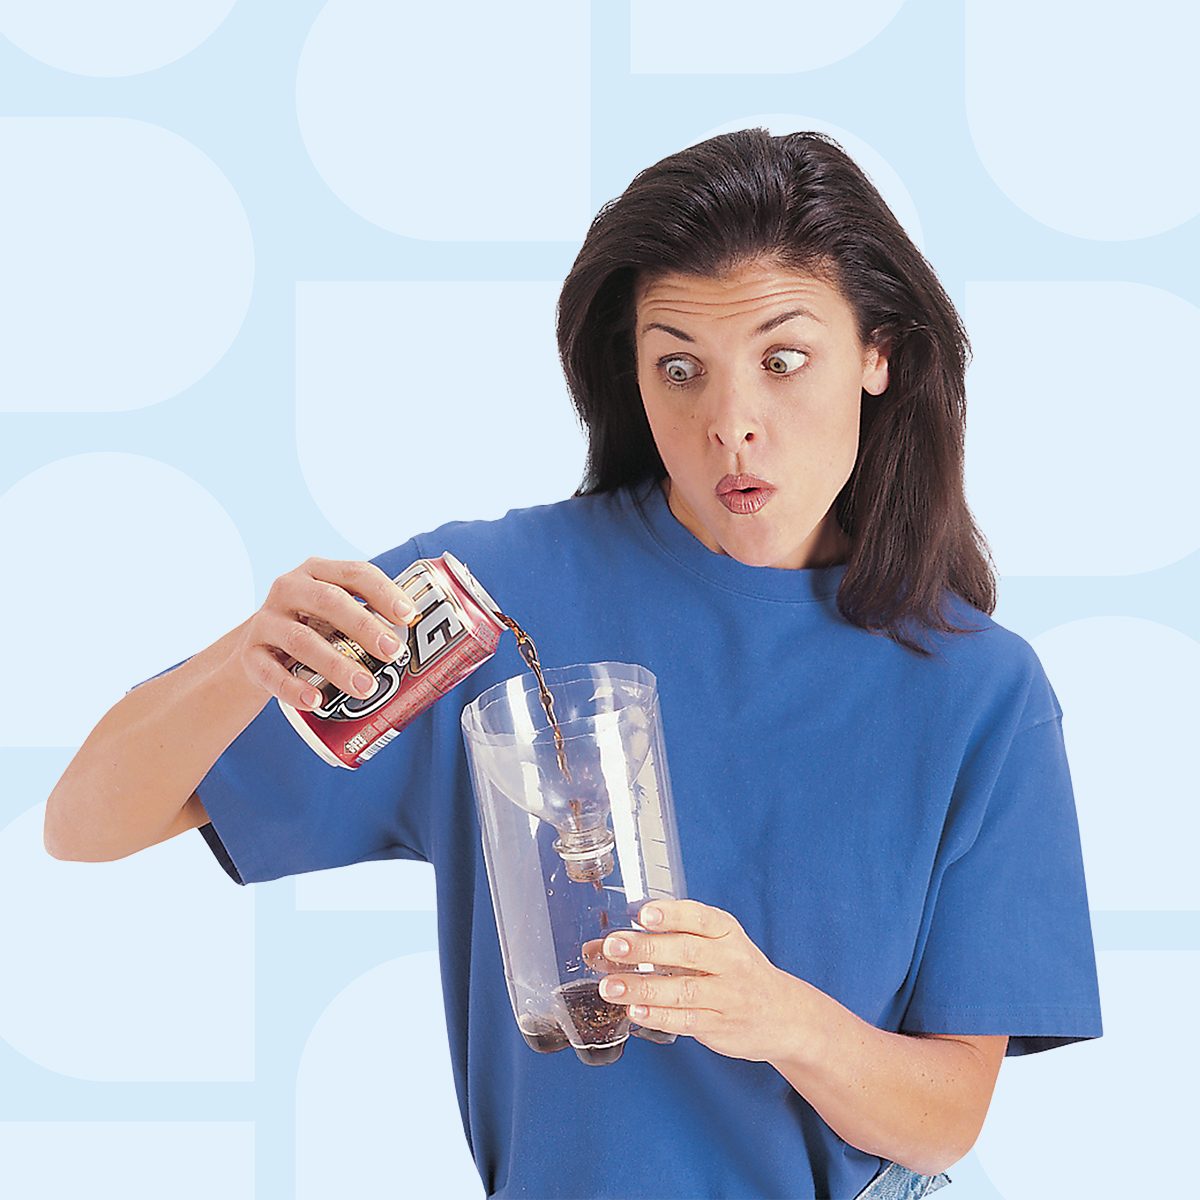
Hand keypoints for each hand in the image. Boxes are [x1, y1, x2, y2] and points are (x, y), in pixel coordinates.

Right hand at [238, 557, 420, 710]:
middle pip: (328, 602)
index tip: (409, 615)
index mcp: (317, 572)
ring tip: (365, 687)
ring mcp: (266, 621)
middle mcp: (288, 589)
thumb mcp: (335, 615)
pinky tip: (316, 701)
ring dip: (336, 664)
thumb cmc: (313, 629)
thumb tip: (435, 646)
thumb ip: (370, 618)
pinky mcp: (250, 656)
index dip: (383, 592)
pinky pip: (271, 673)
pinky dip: (294, 688)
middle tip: (393, 652)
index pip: (354, 572)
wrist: (253, 652)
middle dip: (364, 626)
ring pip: (301, 640)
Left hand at [581, 898, 795, 1062]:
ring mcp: (727, 995)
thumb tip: (604, 943)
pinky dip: (659, 1017)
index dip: (671, 914)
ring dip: (643, 988)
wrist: (782, 1013)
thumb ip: (668, 937)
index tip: (643, 913)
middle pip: (687, 952)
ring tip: (610, 986)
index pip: (699, 917)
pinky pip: (686, 1021)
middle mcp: (730, 961)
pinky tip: (634, 1012)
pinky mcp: (719, 1025)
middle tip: (612, 947)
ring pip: (682, 990)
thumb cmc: (736, 970)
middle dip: (646, 948)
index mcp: (726, 931)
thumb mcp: (716, 942)